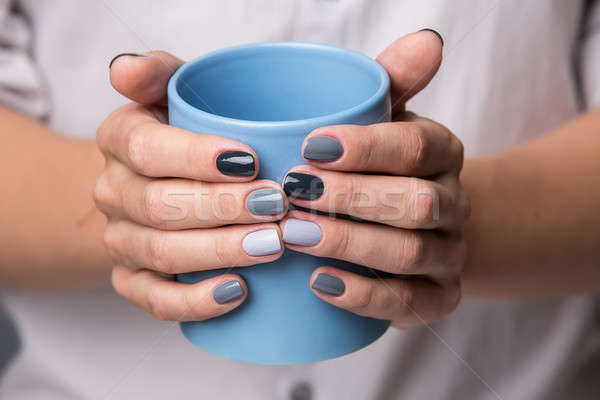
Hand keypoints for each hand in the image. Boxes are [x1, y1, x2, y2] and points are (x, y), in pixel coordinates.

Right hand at [94, 52, 285, 320]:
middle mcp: (112, 192)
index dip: (196, 157)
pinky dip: (196, 301)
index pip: (146, 149)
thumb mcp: (173, 90)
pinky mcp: (133, 279)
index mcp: (118, 139)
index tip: (250, 160)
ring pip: (163, 253)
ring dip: (220, 251)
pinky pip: (156, 300)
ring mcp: (120, 240)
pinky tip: (239, 291)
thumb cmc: (185, 131)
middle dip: (223, 207)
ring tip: (272, 244)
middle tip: (277, 205)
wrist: (160, 180)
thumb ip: (157, 72)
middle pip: (159, 206)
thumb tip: (128, 69)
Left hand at [280, 30, 469, 327]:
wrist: (411, 223)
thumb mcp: (384, 118)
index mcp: (442, 153)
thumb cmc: (380, 165)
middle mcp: (453, 205)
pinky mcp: (437, 298)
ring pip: (409, 254)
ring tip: (294, 234)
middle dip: (351, 198)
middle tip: (293, 193)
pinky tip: (318, 282)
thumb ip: (395, 80)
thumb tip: (428, 40)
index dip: (365, 148)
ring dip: (347, 243)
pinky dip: (362, 294)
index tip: (309, 146)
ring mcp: (449, 255)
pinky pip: (407, 303)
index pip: (414, 148)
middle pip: (416, 204)